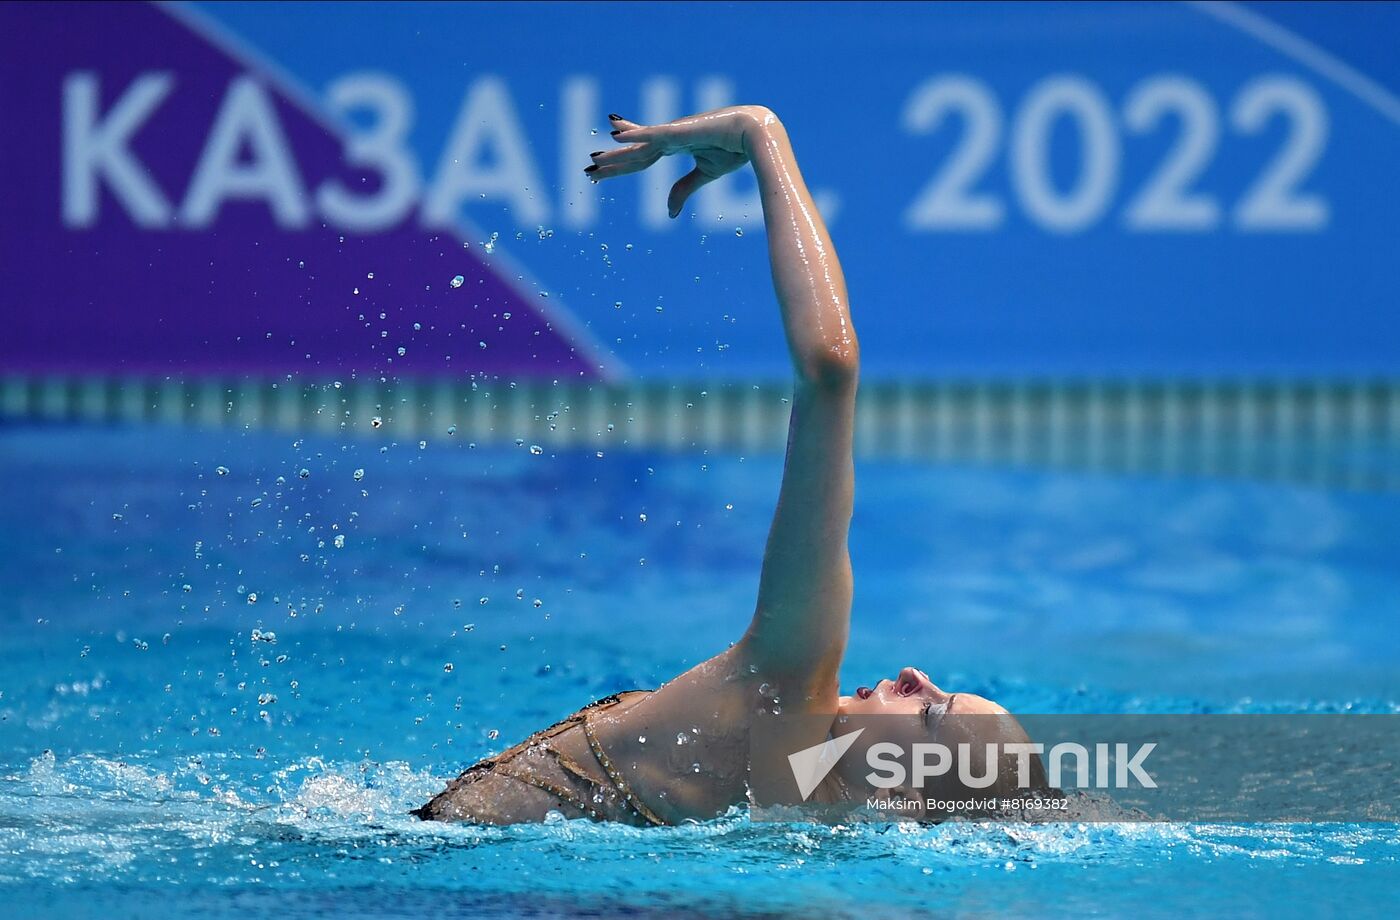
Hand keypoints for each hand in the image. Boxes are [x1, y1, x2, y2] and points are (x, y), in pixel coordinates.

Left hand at [585, 106, 776, 218]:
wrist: (755, 136)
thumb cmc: (734, 150)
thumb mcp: (705, 174)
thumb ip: (684, 189)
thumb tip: (668, 213)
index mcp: (673, 147)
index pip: (640, 159)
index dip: (620, 166)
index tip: (600, 171)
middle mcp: (667, 139)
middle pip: (632, 155)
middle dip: (611, 163)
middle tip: (589, 169)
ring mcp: (671, 134)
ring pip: (637, 148)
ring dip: (615, 156)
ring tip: (594, 161)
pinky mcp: (679, 131)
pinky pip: (652, 134)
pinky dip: (633, 134)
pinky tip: (614, 136)